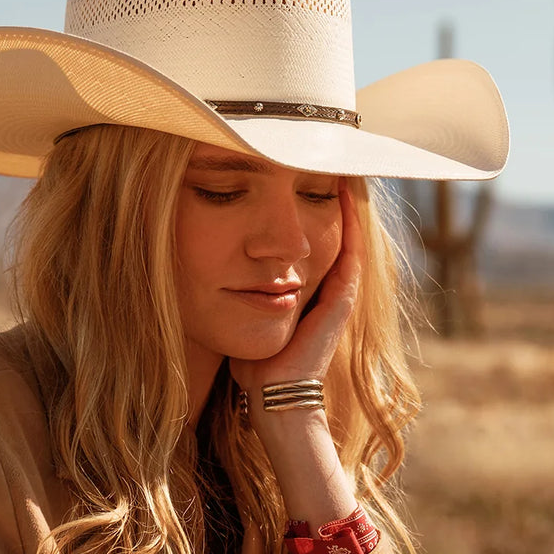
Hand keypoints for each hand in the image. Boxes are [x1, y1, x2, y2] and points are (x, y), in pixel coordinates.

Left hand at [229, 179, 362, 402]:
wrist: (271, 394)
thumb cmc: (249, 363)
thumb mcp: (240, 313)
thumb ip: (232, 290)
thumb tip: (201, 266)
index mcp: (303, 292)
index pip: (308, 241)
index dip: (305, 210)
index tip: (297, 177)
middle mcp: (325, 289)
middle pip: (329, 232)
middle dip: (326, 199)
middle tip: (325, 159)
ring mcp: (338, 294)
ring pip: (346, 235)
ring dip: (344, 202)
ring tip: (340, 164)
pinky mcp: (342, 300)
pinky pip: (352, 251)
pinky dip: (350, 221)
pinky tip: (345, 191)